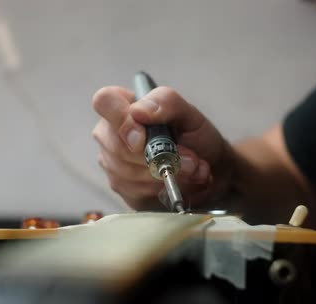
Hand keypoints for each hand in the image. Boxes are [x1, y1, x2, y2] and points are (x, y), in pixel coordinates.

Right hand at [92, 86, 230, 209]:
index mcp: (124, 106)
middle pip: (116, 146)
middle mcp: (111, 133)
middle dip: (156, 157)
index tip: (142, 139)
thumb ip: (166, 103)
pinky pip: (134, 191)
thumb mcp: (190, 114)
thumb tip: (138, 112)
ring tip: (189, 171)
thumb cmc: (196, 138)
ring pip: (126, 172)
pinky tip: (175, 182)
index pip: (105, 101)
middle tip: (188, 160)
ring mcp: (112, 162)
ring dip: (163, 174)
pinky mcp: (121, 187)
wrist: (210, 170)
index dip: (121, 121)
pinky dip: (161, 188)